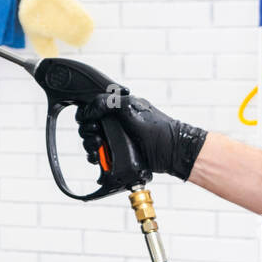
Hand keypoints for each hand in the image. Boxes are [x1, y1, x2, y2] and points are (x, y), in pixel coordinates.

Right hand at [76, 93, 207, 180]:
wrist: (174, 155)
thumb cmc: (161, 131)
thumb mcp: (133, 109)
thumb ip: (111, 103)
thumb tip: (90, 108)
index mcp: (120, 107)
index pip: (94, 107)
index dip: (87, 115)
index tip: (88, 122)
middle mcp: (117, 122)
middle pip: (91, 124)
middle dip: (88, 132)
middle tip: (96, 138)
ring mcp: (118, 137)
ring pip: (93, 140)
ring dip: (90, 146)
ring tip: (97, 150)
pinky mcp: (119, 152)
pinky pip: (101, 154)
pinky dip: (96, 157)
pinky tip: (98, 159)